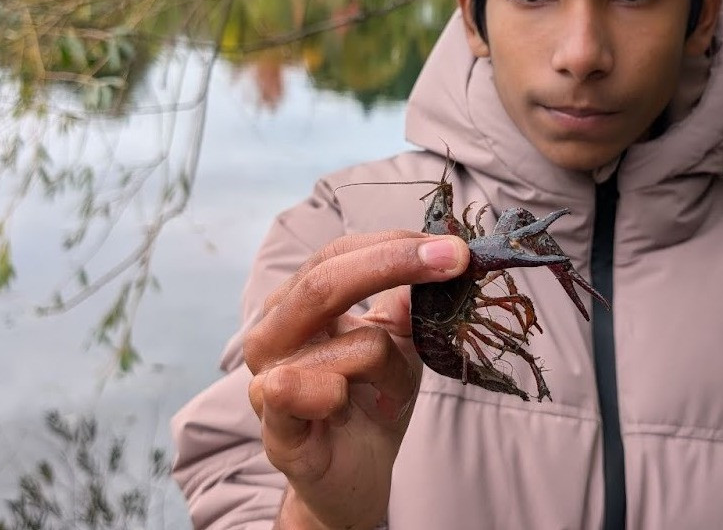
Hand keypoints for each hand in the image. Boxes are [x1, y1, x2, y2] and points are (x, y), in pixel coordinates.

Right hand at [244, 228, 468, 529]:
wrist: (355, 477)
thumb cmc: (371, 400)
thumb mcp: (399, 341)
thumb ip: (405, 302)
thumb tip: (435, 255)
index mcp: (297, 306)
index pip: (336, 255)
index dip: (392, 245)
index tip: (452, 246)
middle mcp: (273, 335)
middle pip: (323, 281)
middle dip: (394, 264)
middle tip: (456, 259)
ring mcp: (266, 381)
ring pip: (353, 345)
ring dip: (394, 368)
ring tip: (390, 394)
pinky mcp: (274, 430)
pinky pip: (307, 391)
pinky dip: (341, 395)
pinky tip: (344, 409)